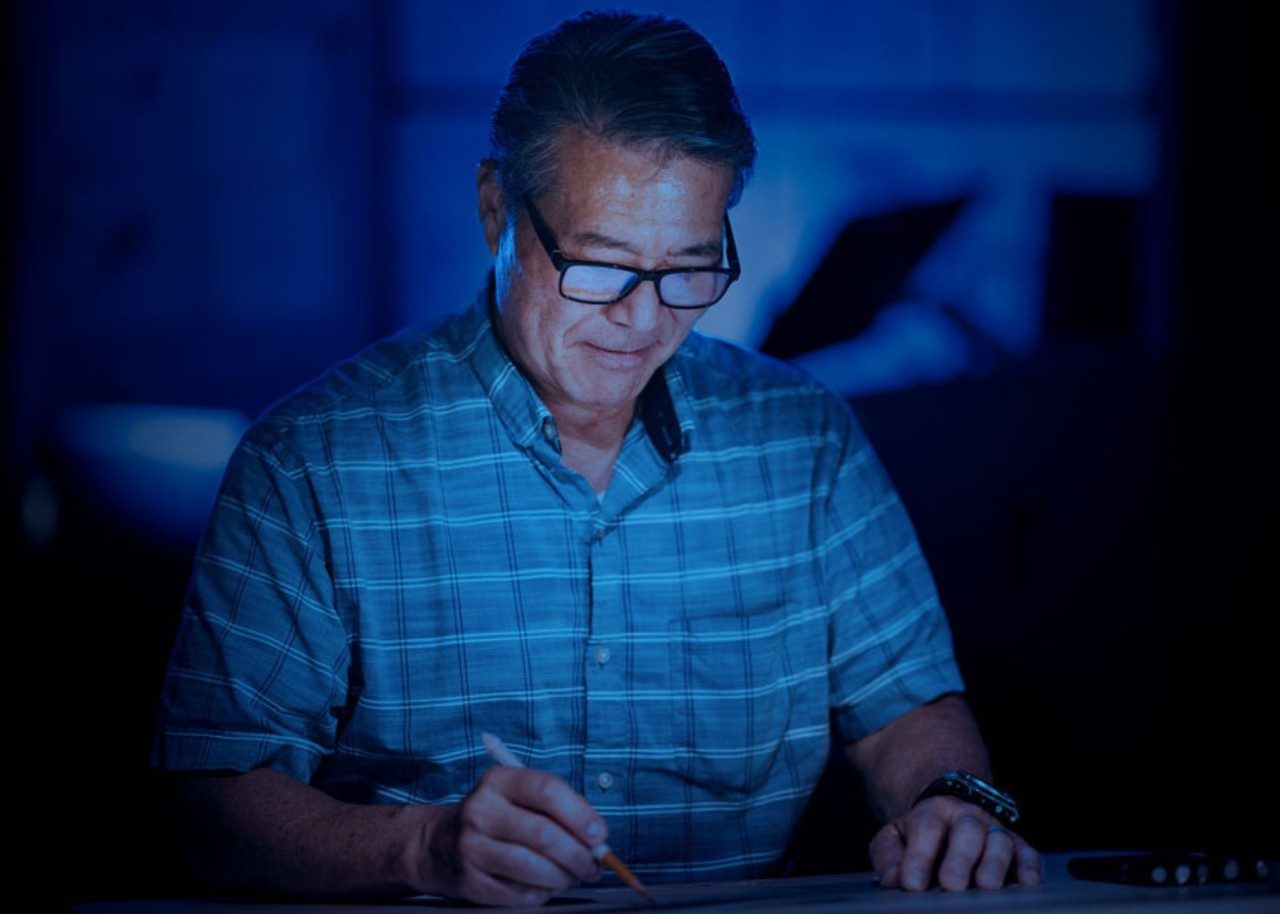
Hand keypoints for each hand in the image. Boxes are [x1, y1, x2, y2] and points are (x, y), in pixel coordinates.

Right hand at [425, 766, 606, 905]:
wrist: (437, 844)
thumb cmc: (496, 818)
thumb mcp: (517, 797)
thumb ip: (556, 809)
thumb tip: (597, 838)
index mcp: (498, 781)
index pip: (546, 790)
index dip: (580, 813)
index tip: (599, 835)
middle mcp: (481, 810)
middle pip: (543, 834)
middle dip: (578, 855)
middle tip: (593, 867)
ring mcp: (471, 846)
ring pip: (531, 867)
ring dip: (562, 877)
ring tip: (571, 877)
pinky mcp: (468, 880)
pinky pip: (517, 893)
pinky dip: (540, 893)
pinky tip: (545, 887)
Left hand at [869, 795, 1042, 890]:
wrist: (950, 817)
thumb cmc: (919, 836)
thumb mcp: (894, 839)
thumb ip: (889, 857)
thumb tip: (893, 879)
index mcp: (934, 811)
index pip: (926, 828)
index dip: (919, 856)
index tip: (912, 884)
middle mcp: (968, 818)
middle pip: (967, 831)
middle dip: (960, 858)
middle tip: (951, 884)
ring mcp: (995, 831)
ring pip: (1000, 841)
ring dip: (995, 864)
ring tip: (986, 886)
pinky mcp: (1019, 848)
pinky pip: (1028, 854)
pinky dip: (1030, 868)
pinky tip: (1027, 884)